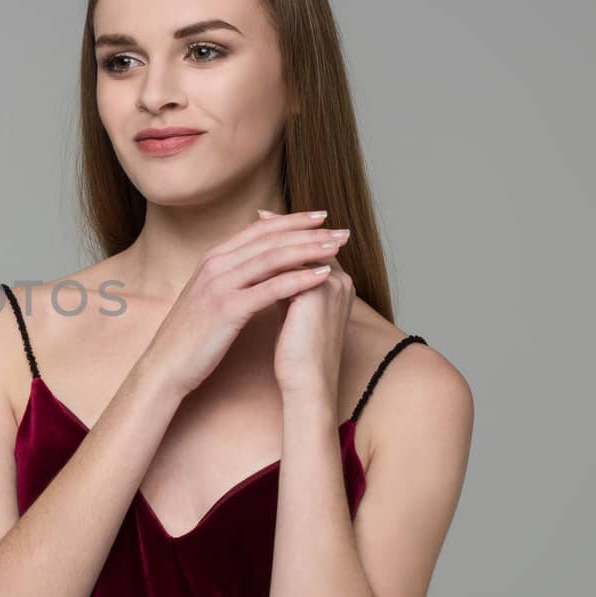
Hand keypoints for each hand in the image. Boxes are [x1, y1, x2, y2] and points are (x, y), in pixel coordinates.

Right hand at [145, 209, 347, 396]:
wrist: (164, 364)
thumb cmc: (191, 336)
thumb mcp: (209, 297)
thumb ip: (231, 277)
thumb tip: (257, 267)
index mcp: (212, 259)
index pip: (259, 231)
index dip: (292, 221)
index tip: (321, 218)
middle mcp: (215, 265)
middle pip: (270, 240)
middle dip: (309, 232)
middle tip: (341, 230)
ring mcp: (220, 285)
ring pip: (273, 259)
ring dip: (309, 250)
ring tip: (338, 247)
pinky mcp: (227, 308)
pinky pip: (270, 289)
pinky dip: (299, 279)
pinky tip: (323, 276)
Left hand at [259, 208, 354, 405]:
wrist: (307, 383)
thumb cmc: (297, 356)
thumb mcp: (295, 316)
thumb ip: (289, 292)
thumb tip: (271, 275)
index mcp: (336, 287)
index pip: (311, 250)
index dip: (288, 236)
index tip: (266, 223)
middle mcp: (340, 282)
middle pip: (309, 242)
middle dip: (284, 227)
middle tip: (260, 213)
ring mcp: (332, 285)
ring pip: (303, 247)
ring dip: (279, 232)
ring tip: (257, 221)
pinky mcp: (317, 293)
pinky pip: (295, 261)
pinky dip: (274, 250)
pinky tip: (254, 244)